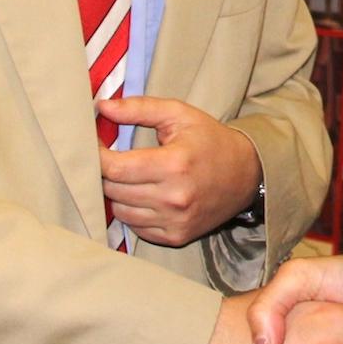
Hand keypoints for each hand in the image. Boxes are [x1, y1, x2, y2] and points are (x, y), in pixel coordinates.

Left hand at [97, 96, 261, 245]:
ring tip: (131, 177)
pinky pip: (135, 228)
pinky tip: (144, 196)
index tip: (95, 146)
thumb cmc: (210, 140)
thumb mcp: (179, 115)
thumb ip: (140, 108)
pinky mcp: (176, 236)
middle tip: (113, 159)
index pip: (116, 168)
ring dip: (118, 194)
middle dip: (106, 173)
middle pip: (114, 191)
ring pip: (120, 211)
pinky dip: (133, 212)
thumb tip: (102, 107)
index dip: (97, 156)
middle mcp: (174, 197)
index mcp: (174, 164)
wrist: (248, 175)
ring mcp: (175, 221)